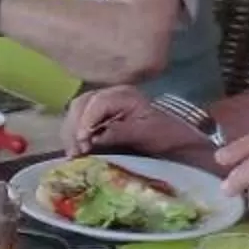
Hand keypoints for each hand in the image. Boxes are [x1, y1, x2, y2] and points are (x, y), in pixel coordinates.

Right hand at [66, 85, 207, 159]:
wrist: (177, 145)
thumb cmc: (166, 137)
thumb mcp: (146, 134)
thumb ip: (120, 132)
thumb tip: (94, 138)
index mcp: (124, 95)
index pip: (97, 103)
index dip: (86, 121)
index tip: (83, 142)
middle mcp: (110, 96)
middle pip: (80, 105)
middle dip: (74, 128)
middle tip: (75, 152)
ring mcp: (102, 108)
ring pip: (75, 114)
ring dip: (71, 134)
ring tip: (74, 154)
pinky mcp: (98, 121)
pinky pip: (78, 124)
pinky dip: (74, 137)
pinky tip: (76, 152)